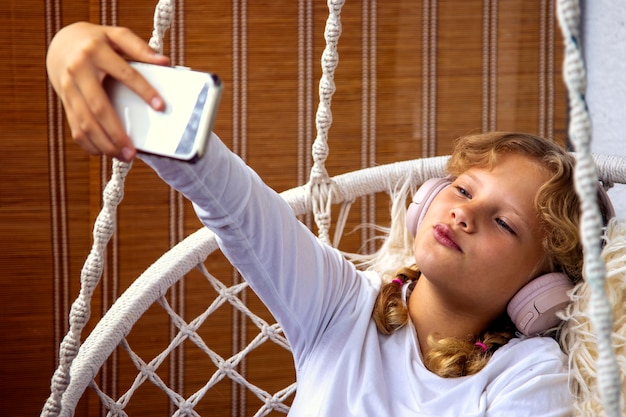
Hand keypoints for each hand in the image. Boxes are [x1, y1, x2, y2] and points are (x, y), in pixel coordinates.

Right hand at [46, 22, 170, 160]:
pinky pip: (75, 127)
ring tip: (124, 157)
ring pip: (84, 122)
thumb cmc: (97, 42)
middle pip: (99, 107)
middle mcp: (79, 71)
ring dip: (104, 144)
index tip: (160, 107)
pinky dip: (90, 144)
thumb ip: (139, 48)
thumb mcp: (117, 36)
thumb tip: (164, 62)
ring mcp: (69, 88)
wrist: (62, 45)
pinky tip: (106, 153)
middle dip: (116, 132)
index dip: (143, 90)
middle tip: (133, 152)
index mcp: (96, 52)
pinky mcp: (65, 102)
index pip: (124, 73)